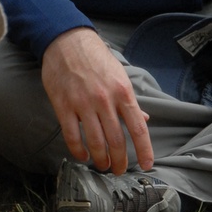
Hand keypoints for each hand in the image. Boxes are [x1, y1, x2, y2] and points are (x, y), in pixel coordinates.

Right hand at [40, 27, 152, 173]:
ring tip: (103, 166)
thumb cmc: (95, 58)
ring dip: (101, 160)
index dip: (144, 150)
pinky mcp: (63, 105)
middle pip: (116, 140)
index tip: (147, 165)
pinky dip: (79, 151)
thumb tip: (143, 120)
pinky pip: (72, 136)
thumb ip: (130, 100)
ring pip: (95, 141)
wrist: (67, 41)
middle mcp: (105, 99)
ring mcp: (83, 103)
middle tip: (120, 170)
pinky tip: (83, 156)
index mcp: (122, 92)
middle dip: (120, 161)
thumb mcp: (119, 75)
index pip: (138, 128)